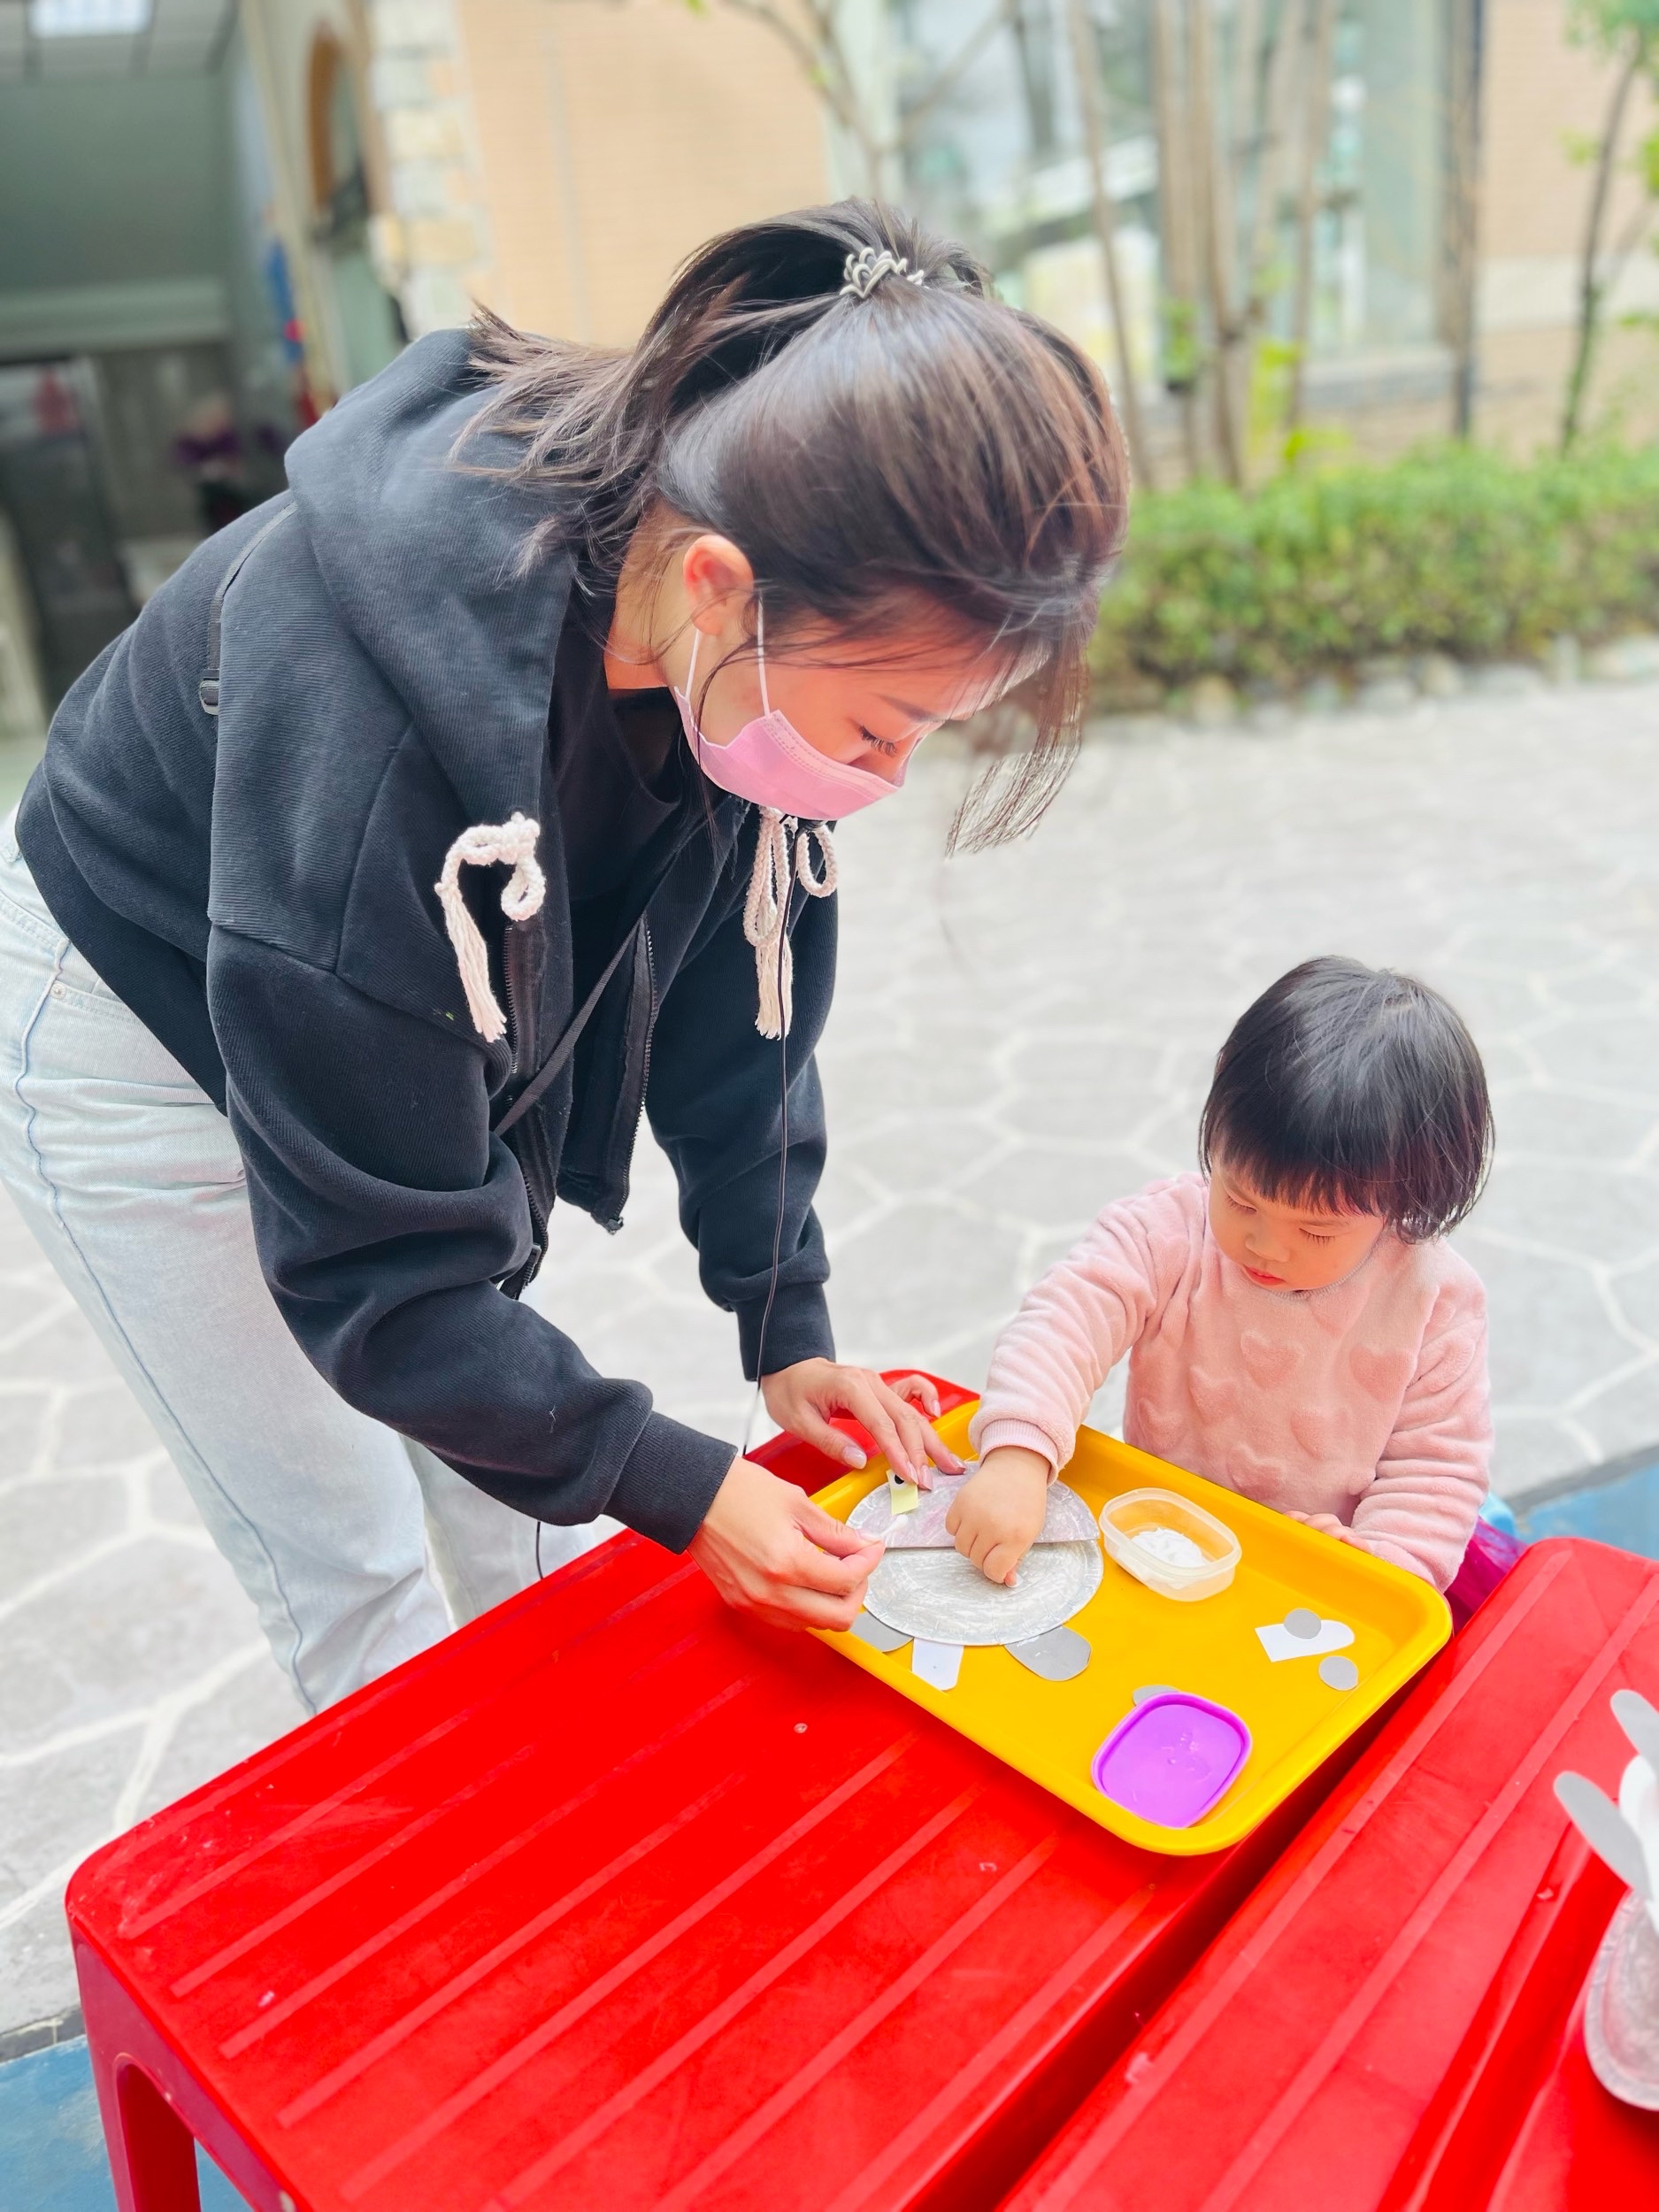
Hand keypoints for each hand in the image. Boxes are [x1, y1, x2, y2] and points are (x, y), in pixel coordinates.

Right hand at [689, 1454, 886, 1629]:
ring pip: (815, 1624)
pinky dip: (808, 1606)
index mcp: (787, 1564)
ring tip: (834, 1571)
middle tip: (859, 1565)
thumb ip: (835, 1531)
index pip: (848, 1580)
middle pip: (838, 1617)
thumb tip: (863, 1545)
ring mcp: (756, 1603)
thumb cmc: (736, 1492)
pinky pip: (790, 1620)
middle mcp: (771, 1593)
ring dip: (833, 1602)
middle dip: (858, 1591)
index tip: (872, 1547)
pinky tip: (810, 1580)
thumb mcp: (797, 1503)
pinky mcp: (744, 1605)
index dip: (869, 1561)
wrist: (693, 1497)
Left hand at [760, 1360, 963, 1486]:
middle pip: (905, 1419)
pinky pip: (911, 1391)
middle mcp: (870, 1382)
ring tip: (949, 1462)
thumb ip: (831, 1441)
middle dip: (921, 1452)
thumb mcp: (799, 1420)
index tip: (909, 1476)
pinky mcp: (880, 1388)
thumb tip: (861, 1461)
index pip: (882, 1425)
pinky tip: (936, 1415)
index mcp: (850, 1388)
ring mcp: (878, 1383)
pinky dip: (927, 1400)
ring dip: (931, 1438)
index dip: (898, 1453)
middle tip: (930, 1481)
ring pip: (912, 1412)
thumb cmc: (790, 1391)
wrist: (788, 1367)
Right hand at [945, 1446, 1050, 1585]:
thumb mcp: (1030, 1532)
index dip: (996, 1571)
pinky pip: (951, 1529)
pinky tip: (972, 1519)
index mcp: (1015, 1537)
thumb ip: (1016, 1558)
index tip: (999, 1564)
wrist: (1016, 1467)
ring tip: (983, 1532)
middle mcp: (993, 1527)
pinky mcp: (959, 1502)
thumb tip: (1006, 1581)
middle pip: (976, 1560)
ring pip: (961, 1548)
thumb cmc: (1027, 1501)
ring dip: (971, 1545)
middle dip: (984, 1557)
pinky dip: (959, 1529)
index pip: (993, 1571)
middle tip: (994, 1544)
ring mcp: (974, 1514)